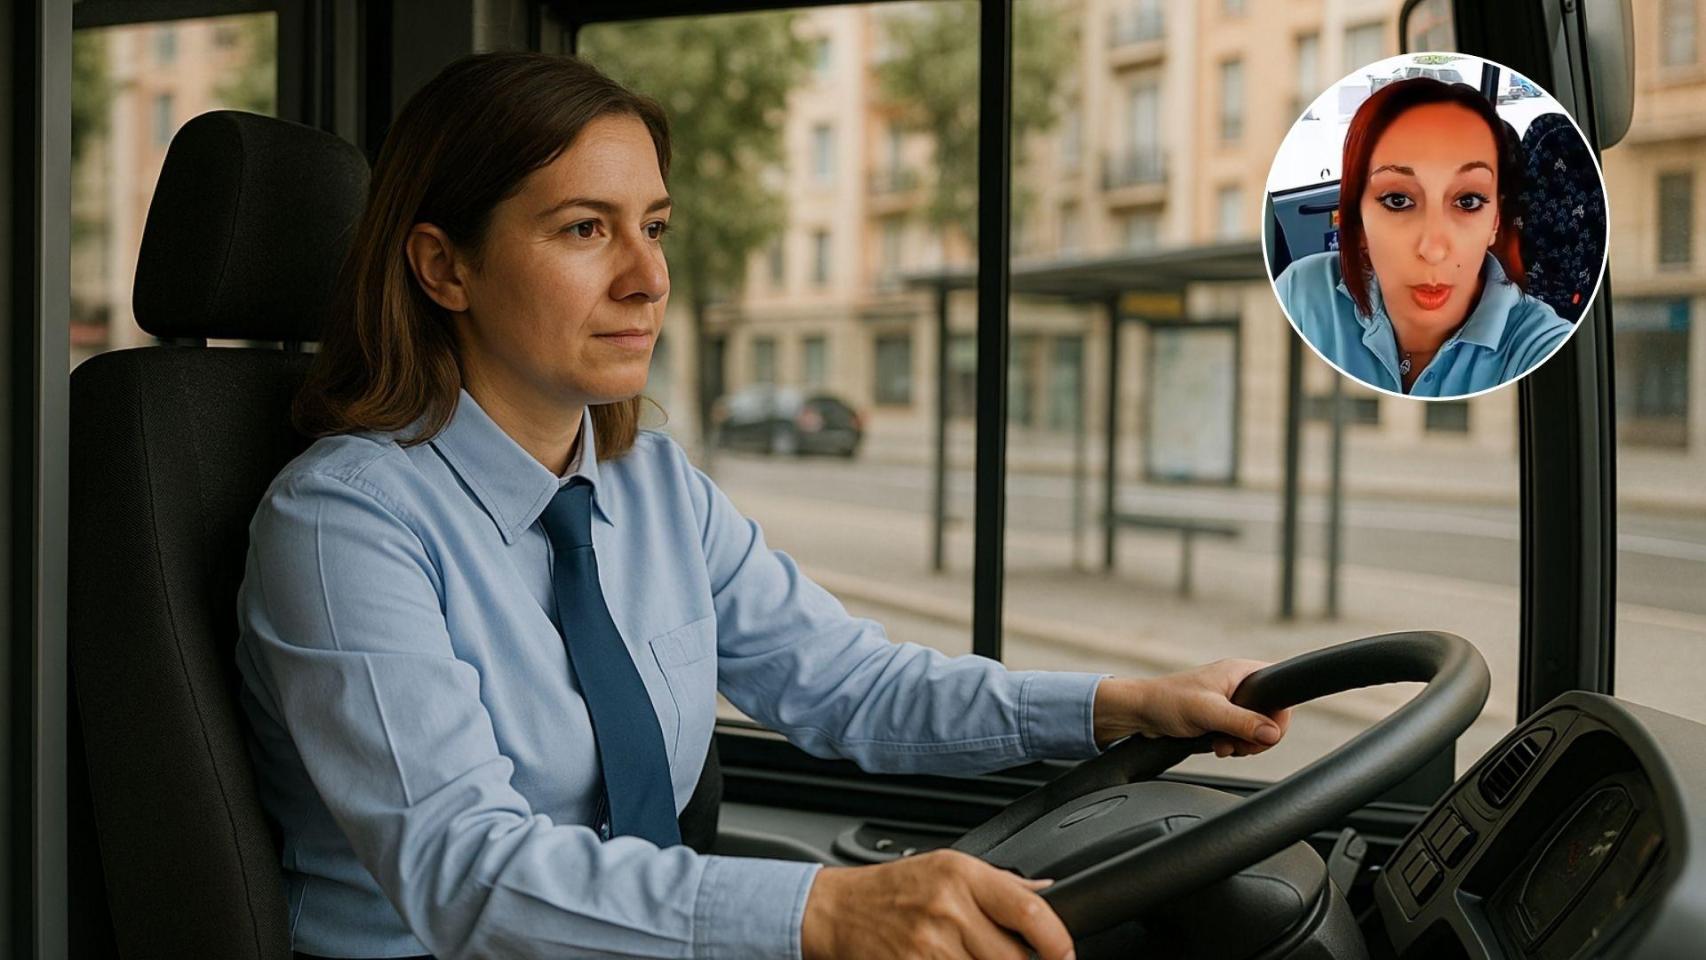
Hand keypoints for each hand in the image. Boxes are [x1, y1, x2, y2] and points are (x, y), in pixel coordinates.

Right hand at [801, 849, 1074, 959]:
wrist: (837, 911)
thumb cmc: (893, 888)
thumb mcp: (946, 867)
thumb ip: (1000, 884)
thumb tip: (1048, 893)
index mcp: (962, 876)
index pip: (1031, 912)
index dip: (1059, 943)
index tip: (1066, 955)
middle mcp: (948, 910)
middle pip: (1015, 959)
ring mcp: (929, 948)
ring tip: (980, 958)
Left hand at [1092, 659, 1292, 757]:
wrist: (1139, 713)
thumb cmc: (1167, 701)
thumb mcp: (1208, 712)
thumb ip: (1242, 722)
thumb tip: (1273, 734)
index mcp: (1240, 672)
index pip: (1280, 690)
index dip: (1279, 716)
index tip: (1264, 734)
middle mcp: (1238, 684)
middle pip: (1270, 715)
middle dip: (1257, 736)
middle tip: (1239, 744)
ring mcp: (1229, 701)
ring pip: (1255, 728)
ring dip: (1242, 743)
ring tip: (1221, 744)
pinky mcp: (1220, 717)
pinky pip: (1239, 734)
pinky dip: (1232, 744)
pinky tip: (1215, 745)